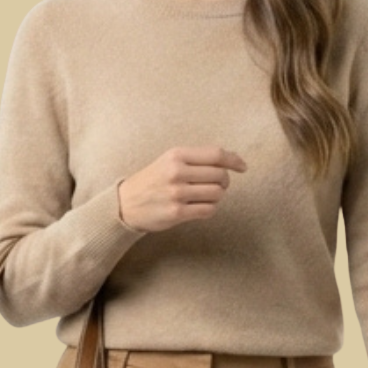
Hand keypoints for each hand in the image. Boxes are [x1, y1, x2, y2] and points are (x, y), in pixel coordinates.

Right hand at [118, 145, 247, 232]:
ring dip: (216, 197)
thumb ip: (196, 159)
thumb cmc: (152, 181)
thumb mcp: (169, 161)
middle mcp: (177, 172)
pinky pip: (208, 210)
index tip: (242, 166)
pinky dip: (209, 209)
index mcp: (176, 155)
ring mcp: (177, 193)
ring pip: (217, 194)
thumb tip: (230, 159)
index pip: (216, 154)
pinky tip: (200, 207)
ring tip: (204, 197)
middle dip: (223, 182)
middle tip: (216, 185)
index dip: (234, 160)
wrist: (125, 204)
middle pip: (220, 175)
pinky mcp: (177, 212)